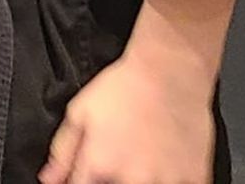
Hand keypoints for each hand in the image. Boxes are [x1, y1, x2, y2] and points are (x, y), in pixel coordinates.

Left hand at [40, 51, 217, 183]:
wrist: (169, 71)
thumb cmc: (125, 87)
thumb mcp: (79, 112)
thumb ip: (63, 150)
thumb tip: (50, 177)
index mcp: (99, 164)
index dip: (78, 182)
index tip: (85, 175)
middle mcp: (132, 178)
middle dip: (110, 180)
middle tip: (118, 160)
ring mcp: (165, 181)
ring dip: (141, 180)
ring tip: (142, 158)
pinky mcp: (194, 178)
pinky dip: (170, 180)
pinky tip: (164, 165)